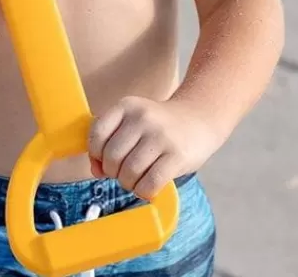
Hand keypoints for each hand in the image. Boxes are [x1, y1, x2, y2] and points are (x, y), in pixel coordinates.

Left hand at [87, 96, 221, 200]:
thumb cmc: (159, 127)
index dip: (97, 154)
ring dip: (130, 184)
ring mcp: (161, 135)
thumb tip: (96, 171)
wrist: (201, 118)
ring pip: (129, 174)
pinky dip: (145, 191)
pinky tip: (150, 185)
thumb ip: (110, 142)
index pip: (97, 134)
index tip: (108, 158)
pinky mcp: (177, 155)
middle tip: (127, 170)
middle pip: (112, 158)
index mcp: (128, 105)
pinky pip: (149, 184)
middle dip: (115, 172)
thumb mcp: (133, 122)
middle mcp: (143, 117)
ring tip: (140, 177)